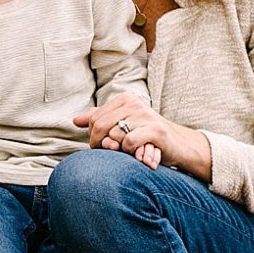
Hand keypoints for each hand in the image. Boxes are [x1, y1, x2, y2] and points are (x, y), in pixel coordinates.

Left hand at [73, 94, 210, 180]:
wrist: (178, 145)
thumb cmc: (146, 136)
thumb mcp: (122, 126)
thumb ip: (100, 121)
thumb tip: (75, 121)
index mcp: (125, 99)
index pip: (95, 118)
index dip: (93, 136)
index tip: (101, 146)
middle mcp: (135, 103)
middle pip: (100, 126)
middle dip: (100, 144)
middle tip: (111, 152)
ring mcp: (146, 115)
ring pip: (114, 136)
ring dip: (119, 150)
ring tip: (130, 151)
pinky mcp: (155, 130)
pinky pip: (129, 142)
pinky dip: (130, 151)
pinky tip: (139, 152)